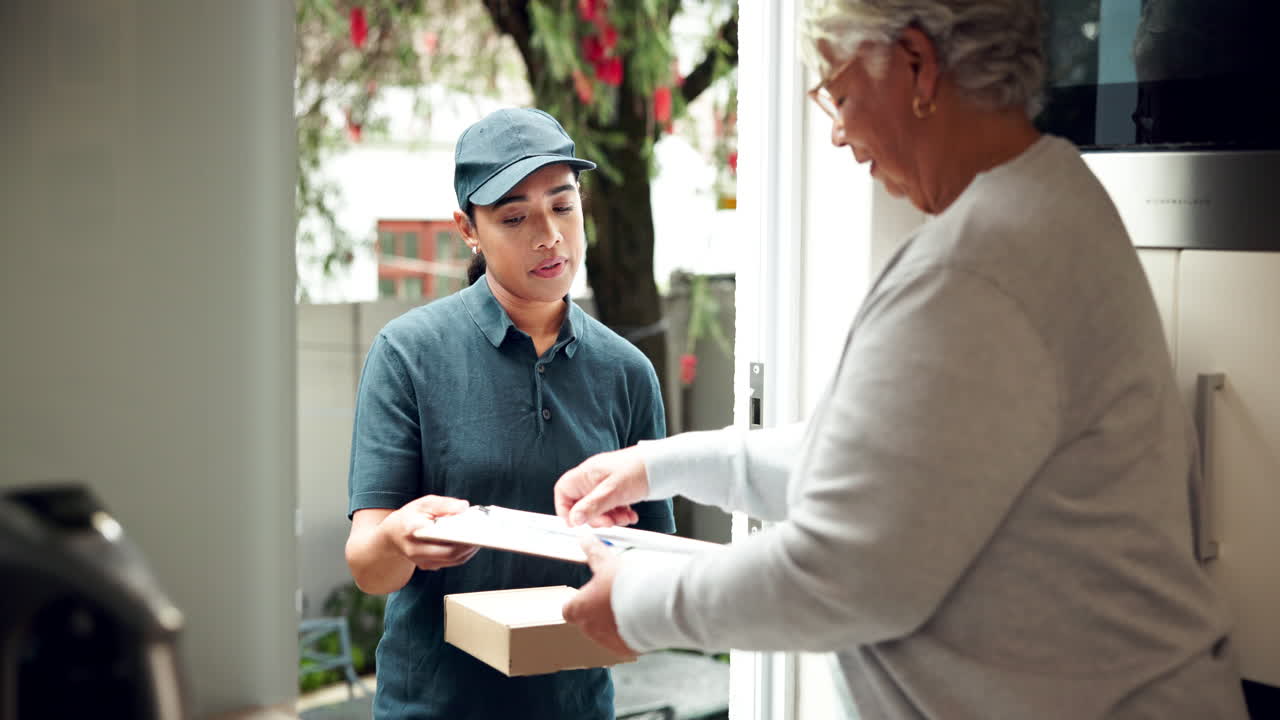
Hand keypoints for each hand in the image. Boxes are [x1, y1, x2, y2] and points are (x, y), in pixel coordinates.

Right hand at [382, 495, 479, 570]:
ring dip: (471, 549)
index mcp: (413, 530)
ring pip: (454, 560)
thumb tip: (464, 507)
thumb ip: (444, 504)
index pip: (441, 537)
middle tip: (487, 533)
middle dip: (471, 543)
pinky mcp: (429, 567)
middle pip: (451, 552)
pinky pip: (452, 562)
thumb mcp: (424, 503)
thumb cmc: (411, 516)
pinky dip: (465, 552)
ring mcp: (422, 562)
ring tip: (484, 536)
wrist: (392, 536)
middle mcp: (416, 550)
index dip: (462, 536)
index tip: (478, 529)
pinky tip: (474, 542)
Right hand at [554, 446, 649, 527]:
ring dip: (610, 517)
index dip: (566, 509)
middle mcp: (594, 478)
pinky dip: (620, 514)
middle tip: (608, 524)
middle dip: (595, 517)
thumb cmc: (638, 470)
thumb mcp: (612, 492)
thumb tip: (574, 519)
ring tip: (624, 519)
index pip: (563, 491)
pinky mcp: (619, 489)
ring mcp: (607, 483)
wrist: (664, 465)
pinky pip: (612, 506)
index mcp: (586, 473)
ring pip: (599, 507)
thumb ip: (591, 506)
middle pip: (582, 503)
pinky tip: (631, 515)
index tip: (577, 523)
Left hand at [562, 537, 636, 657]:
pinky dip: (630, 633)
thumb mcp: (607, 564)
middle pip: (589, 620)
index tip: (592, 593)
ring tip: (632, 606)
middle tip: (616, 597)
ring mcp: (606, 641)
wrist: (652, 606)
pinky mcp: (624, 649)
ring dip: (615, 622)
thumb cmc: (625, 585)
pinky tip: (641, 619)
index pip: (569, 609)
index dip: (580, 601)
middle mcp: (588, 629)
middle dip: (600, 611)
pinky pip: (623, 641)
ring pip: (606, 632)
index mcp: (578, 609)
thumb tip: (585, 538)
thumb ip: (594, 553)